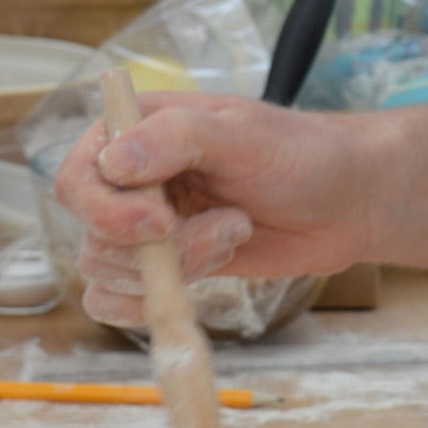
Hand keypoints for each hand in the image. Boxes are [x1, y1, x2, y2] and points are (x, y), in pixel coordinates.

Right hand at [54, 90, 387, 326]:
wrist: (348, 202)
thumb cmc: (303, 155)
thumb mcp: (244, 136)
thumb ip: (178, 138)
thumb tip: (113, 160)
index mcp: (139, 130)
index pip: (78, 175)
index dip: (106, 209)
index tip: (162, 224)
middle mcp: (133, 177)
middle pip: (91, 231)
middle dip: (157, 246)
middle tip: (228, 227)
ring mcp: (147, 223)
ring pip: (108, 269)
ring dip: (177, 264)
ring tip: (236, 231)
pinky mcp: (167, 261)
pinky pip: (120, 298)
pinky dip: (157, 298)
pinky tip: (214, 266)